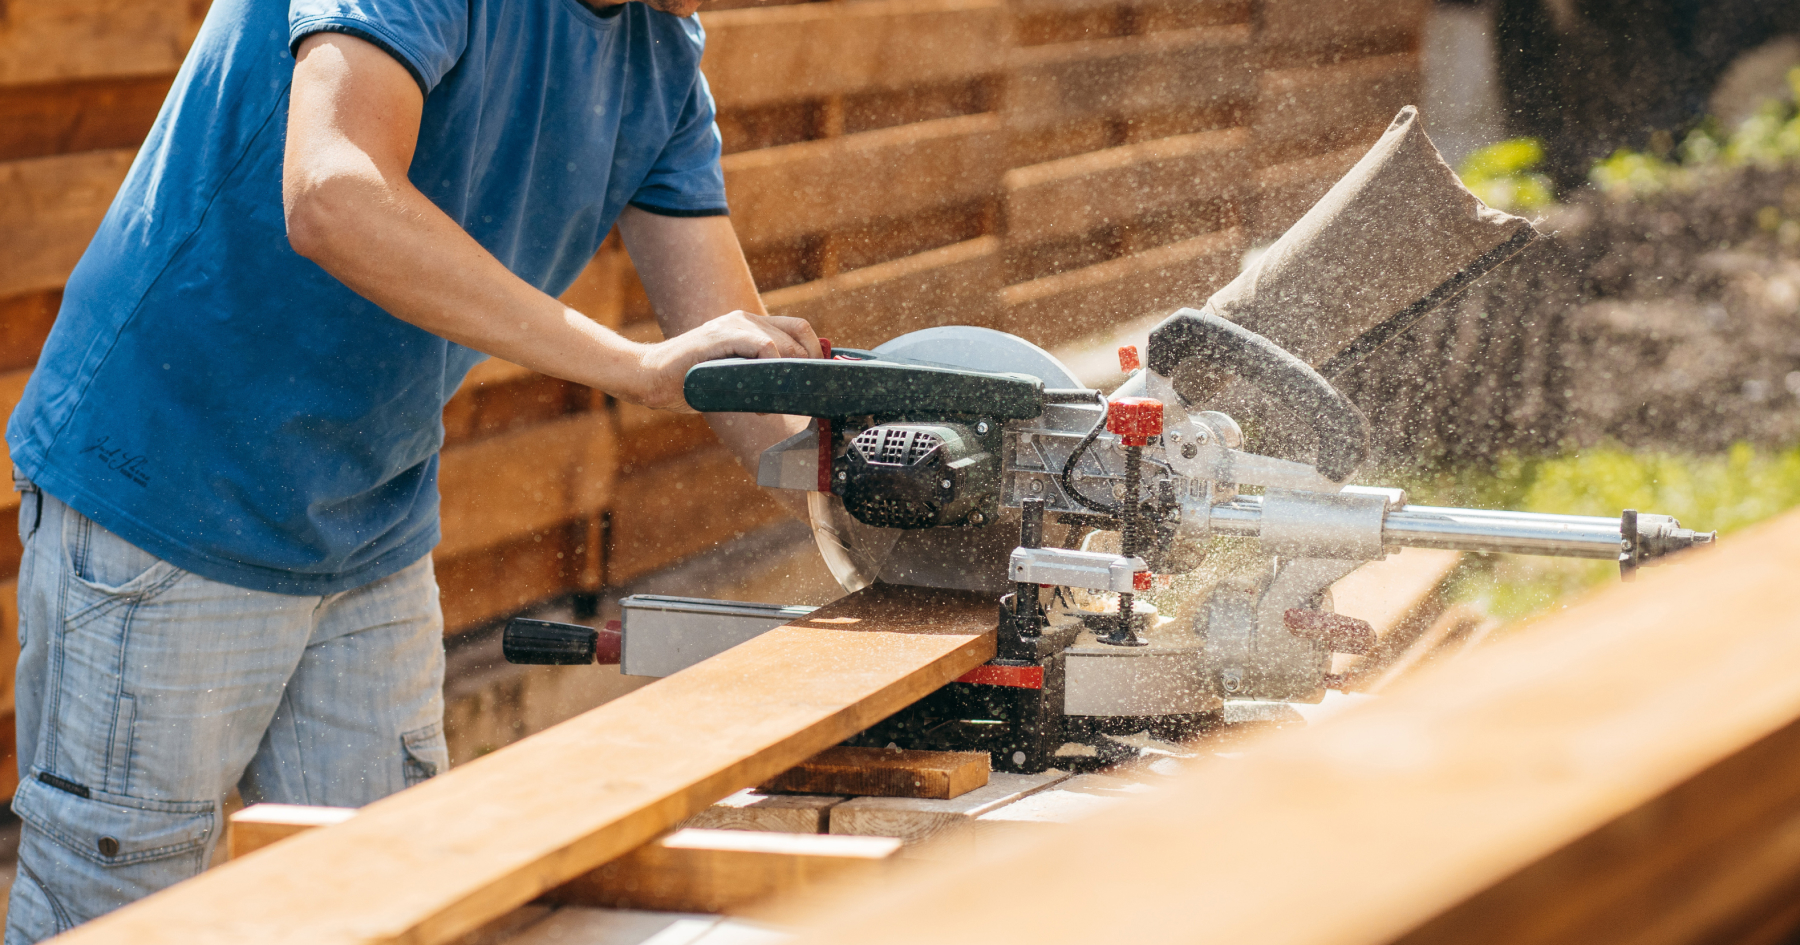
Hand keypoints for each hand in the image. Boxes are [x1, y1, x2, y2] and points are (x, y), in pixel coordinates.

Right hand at [629, 310, 819, 410]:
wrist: (651, 377)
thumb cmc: (691, 381)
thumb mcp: (734, 375)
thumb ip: (760, 375)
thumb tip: (791, 392)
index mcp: (751, 325)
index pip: (799, 329)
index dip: (816, 354)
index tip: (817, 381)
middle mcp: (746, 319)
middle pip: (799, 335)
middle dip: (808, 368)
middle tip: (802, 397)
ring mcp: (733, 325)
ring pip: (784, 343)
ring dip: (789, 376)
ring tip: (777, 403)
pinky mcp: (722, 336)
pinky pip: (763, 347)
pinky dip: (770, 372)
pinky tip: (760, 399)